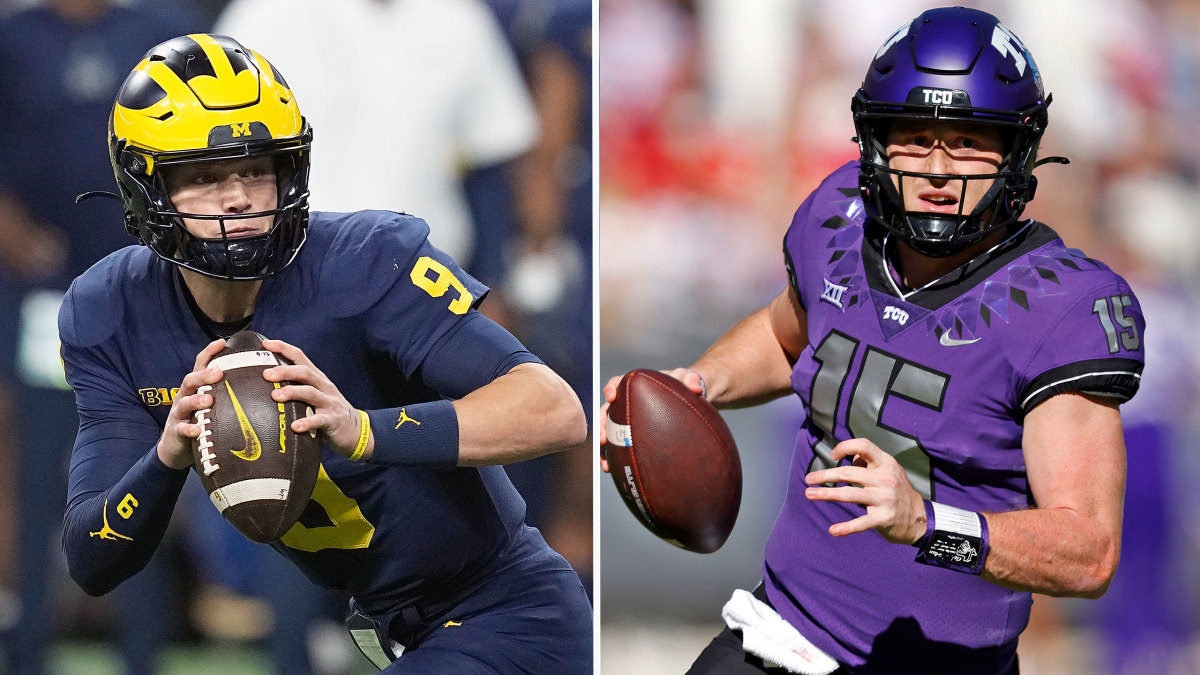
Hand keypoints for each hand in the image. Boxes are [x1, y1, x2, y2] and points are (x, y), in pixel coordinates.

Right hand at [157, 339, 226, 469]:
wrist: (176, 448)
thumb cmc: (201, 422)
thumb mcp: (212, 405)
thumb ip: (227, 394)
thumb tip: (257, 384)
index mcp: (196, 388)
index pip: (200, 365)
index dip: (209, 353)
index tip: (222, 342)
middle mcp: (185, 396)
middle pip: (191, 380)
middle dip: (204, 375)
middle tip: (218, 373)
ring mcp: (179, 414)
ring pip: (184, 402)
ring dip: (196, 400)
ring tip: (208, 400)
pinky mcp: (175, 431)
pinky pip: (181, 429)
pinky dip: (189, 429)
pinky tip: (197, 430)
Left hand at [261, 339, 371, 459]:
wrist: (355, 430)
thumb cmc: (328, 411)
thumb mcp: (314, 395)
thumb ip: (296, 387)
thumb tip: (265, 382)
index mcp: (317, 378)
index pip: (300, 357)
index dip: (284, 348)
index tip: (266, 344)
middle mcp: (324, 386)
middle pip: (305, 372)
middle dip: (285, 371)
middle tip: (266, 374)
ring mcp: (330, 403)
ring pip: (311, 393)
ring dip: (292, 392)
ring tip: (275, 396)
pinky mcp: (333, 420)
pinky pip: (320, 420)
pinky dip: (307, 422)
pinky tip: (295, 426)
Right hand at [598, 367, 704, 472]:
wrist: (686, 402)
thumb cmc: (683, 386)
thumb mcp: (688, 380)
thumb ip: (691, 379)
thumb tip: (697, 388)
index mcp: (634, 385)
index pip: (617, 384)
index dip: (610, 389)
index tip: (611, 397)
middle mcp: (626, 402)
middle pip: (606, 411)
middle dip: (600, 425)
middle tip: (603, 438)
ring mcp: (626, 420)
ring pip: (607, 431)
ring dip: (603, 447)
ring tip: (605, 462)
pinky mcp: (629, 435)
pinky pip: (616, 446)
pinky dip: (611, 457)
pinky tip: (611, 470)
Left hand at [803, 438, 926, 544]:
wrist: (920, 518)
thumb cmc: (897, 491)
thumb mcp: (889, 470)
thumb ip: (869, 462)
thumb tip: (850, 455)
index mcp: (885, 463)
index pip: (864, 446)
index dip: (845, 447)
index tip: (833, 456)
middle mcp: (885, 479)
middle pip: (849, 473)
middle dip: (825, 475)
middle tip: (808, 479)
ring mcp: (885, 499)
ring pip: (850, 495)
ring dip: (826, 494)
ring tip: (809, 494)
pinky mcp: (884, 518)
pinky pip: (861, 523)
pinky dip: (846, 527)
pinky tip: (833, 530)